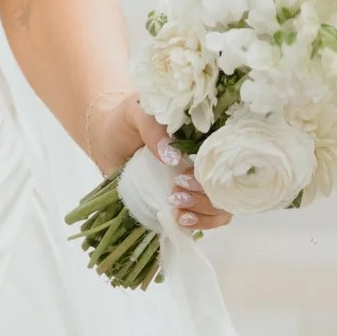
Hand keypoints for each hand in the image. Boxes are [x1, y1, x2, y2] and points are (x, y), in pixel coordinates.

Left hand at [85, 87, 229, 233]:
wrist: (108, 140)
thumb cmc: (126, 121)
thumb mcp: (137, 112)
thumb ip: (152, 127)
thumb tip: (173, 156)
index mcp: (205, 134)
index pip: (227, 155)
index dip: (212, 169)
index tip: (184, 176)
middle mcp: (210, 160)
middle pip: (228, 185)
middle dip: (206, 196)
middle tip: (175, 192)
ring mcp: (202, 182)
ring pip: (223, 205)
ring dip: (205, 211)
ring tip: (176, 205)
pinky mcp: (192, 200)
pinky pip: (212, 218)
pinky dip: (202, 222)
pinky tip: (182, 219)